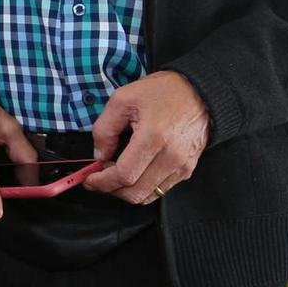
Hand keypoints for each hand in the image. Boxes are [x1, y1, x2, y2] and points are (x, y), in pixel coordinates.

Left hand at [83, 71, 210, 204]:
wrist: (198, 91)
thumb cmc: (163, 92)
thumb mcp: (123, 99)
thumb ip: (104, 129)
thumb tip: (99, 155)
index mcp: (153, 138)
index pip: (124, 176)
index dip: (102, 182)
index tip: (89, 179)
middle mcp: (171, 157)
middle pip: (135, 192)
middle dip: (111, 189)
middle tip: (98, 177)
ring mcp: (182, 166)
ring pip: (148, 195)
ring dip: (126, 190)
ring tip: (115, 173)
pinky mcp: (188, 169)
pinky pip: (161, 189)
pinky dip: (143, 187)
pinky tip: (135, 172)